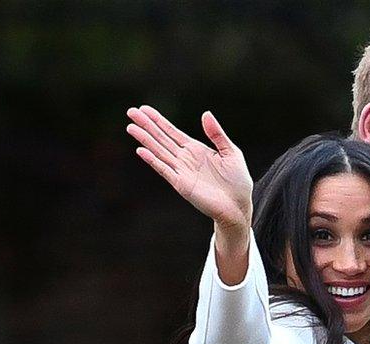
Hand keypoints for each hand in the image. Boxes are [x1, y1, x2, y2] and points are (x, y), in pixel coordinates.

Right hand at [126, 106, 252, 232]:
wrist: (239, 207)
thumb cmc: (237, 182)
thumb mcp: (231, 152)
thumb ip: (217, 134)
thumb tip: (206, 113)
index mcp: (196, 149)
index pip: (173, 132)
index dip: (159, 120)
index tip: (144, 109)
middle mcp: (185, 159)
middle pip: (162, 139)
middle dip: (147, 125)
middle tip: (131, 112)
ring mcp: (182, 171)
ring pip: (159, 152)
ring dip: (145, 140)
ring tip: (131, 127)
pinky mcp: (182, 185)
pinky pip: (165, 170)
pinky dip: (153, 161)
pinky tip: (141, 151)